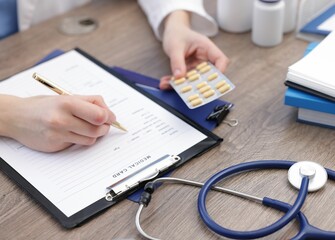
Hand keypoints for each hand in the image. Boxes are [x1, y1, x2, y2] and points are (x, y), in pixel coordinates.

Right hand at [0, 94, 115, 151]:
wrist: (17, 117)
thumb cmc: (45, 105)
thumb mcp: (66, 96)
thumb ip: (90, 102)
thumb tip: (110, 114)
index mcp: (67, 103)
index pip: (99, 115)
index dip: (109, 117)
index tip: (111, 118)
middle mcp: (62, 119)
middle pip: (98, 129)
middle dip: (104, 127)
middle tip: (102, 124)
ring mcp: (58, 134)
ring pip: (91, 139)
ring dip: (94, 134)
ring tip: (86, 127)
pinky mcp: (55, 145)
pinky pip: (78, 145)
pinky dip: (80, 139)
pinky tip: (72, 133)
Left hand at [160, 10, 228, 89]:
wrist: (172, 32)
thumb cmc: (177, 34)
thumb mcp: (175, 46)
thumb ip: (177, 61)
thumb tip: (179, 76)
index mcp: (206, 48)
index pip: (220, 59)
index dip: (220, 71)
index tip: (213, 81)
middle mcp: (204, 58)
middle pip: (208, 74)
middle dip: (199, 84)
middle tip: (188, 91)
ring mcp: (196, 66)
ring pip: (194, 80)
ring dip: (183, 86)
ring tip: (170, 86)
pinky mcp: (188, 71)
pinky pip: (184, 79)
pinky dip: (175, 83)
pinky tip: (166, 83)